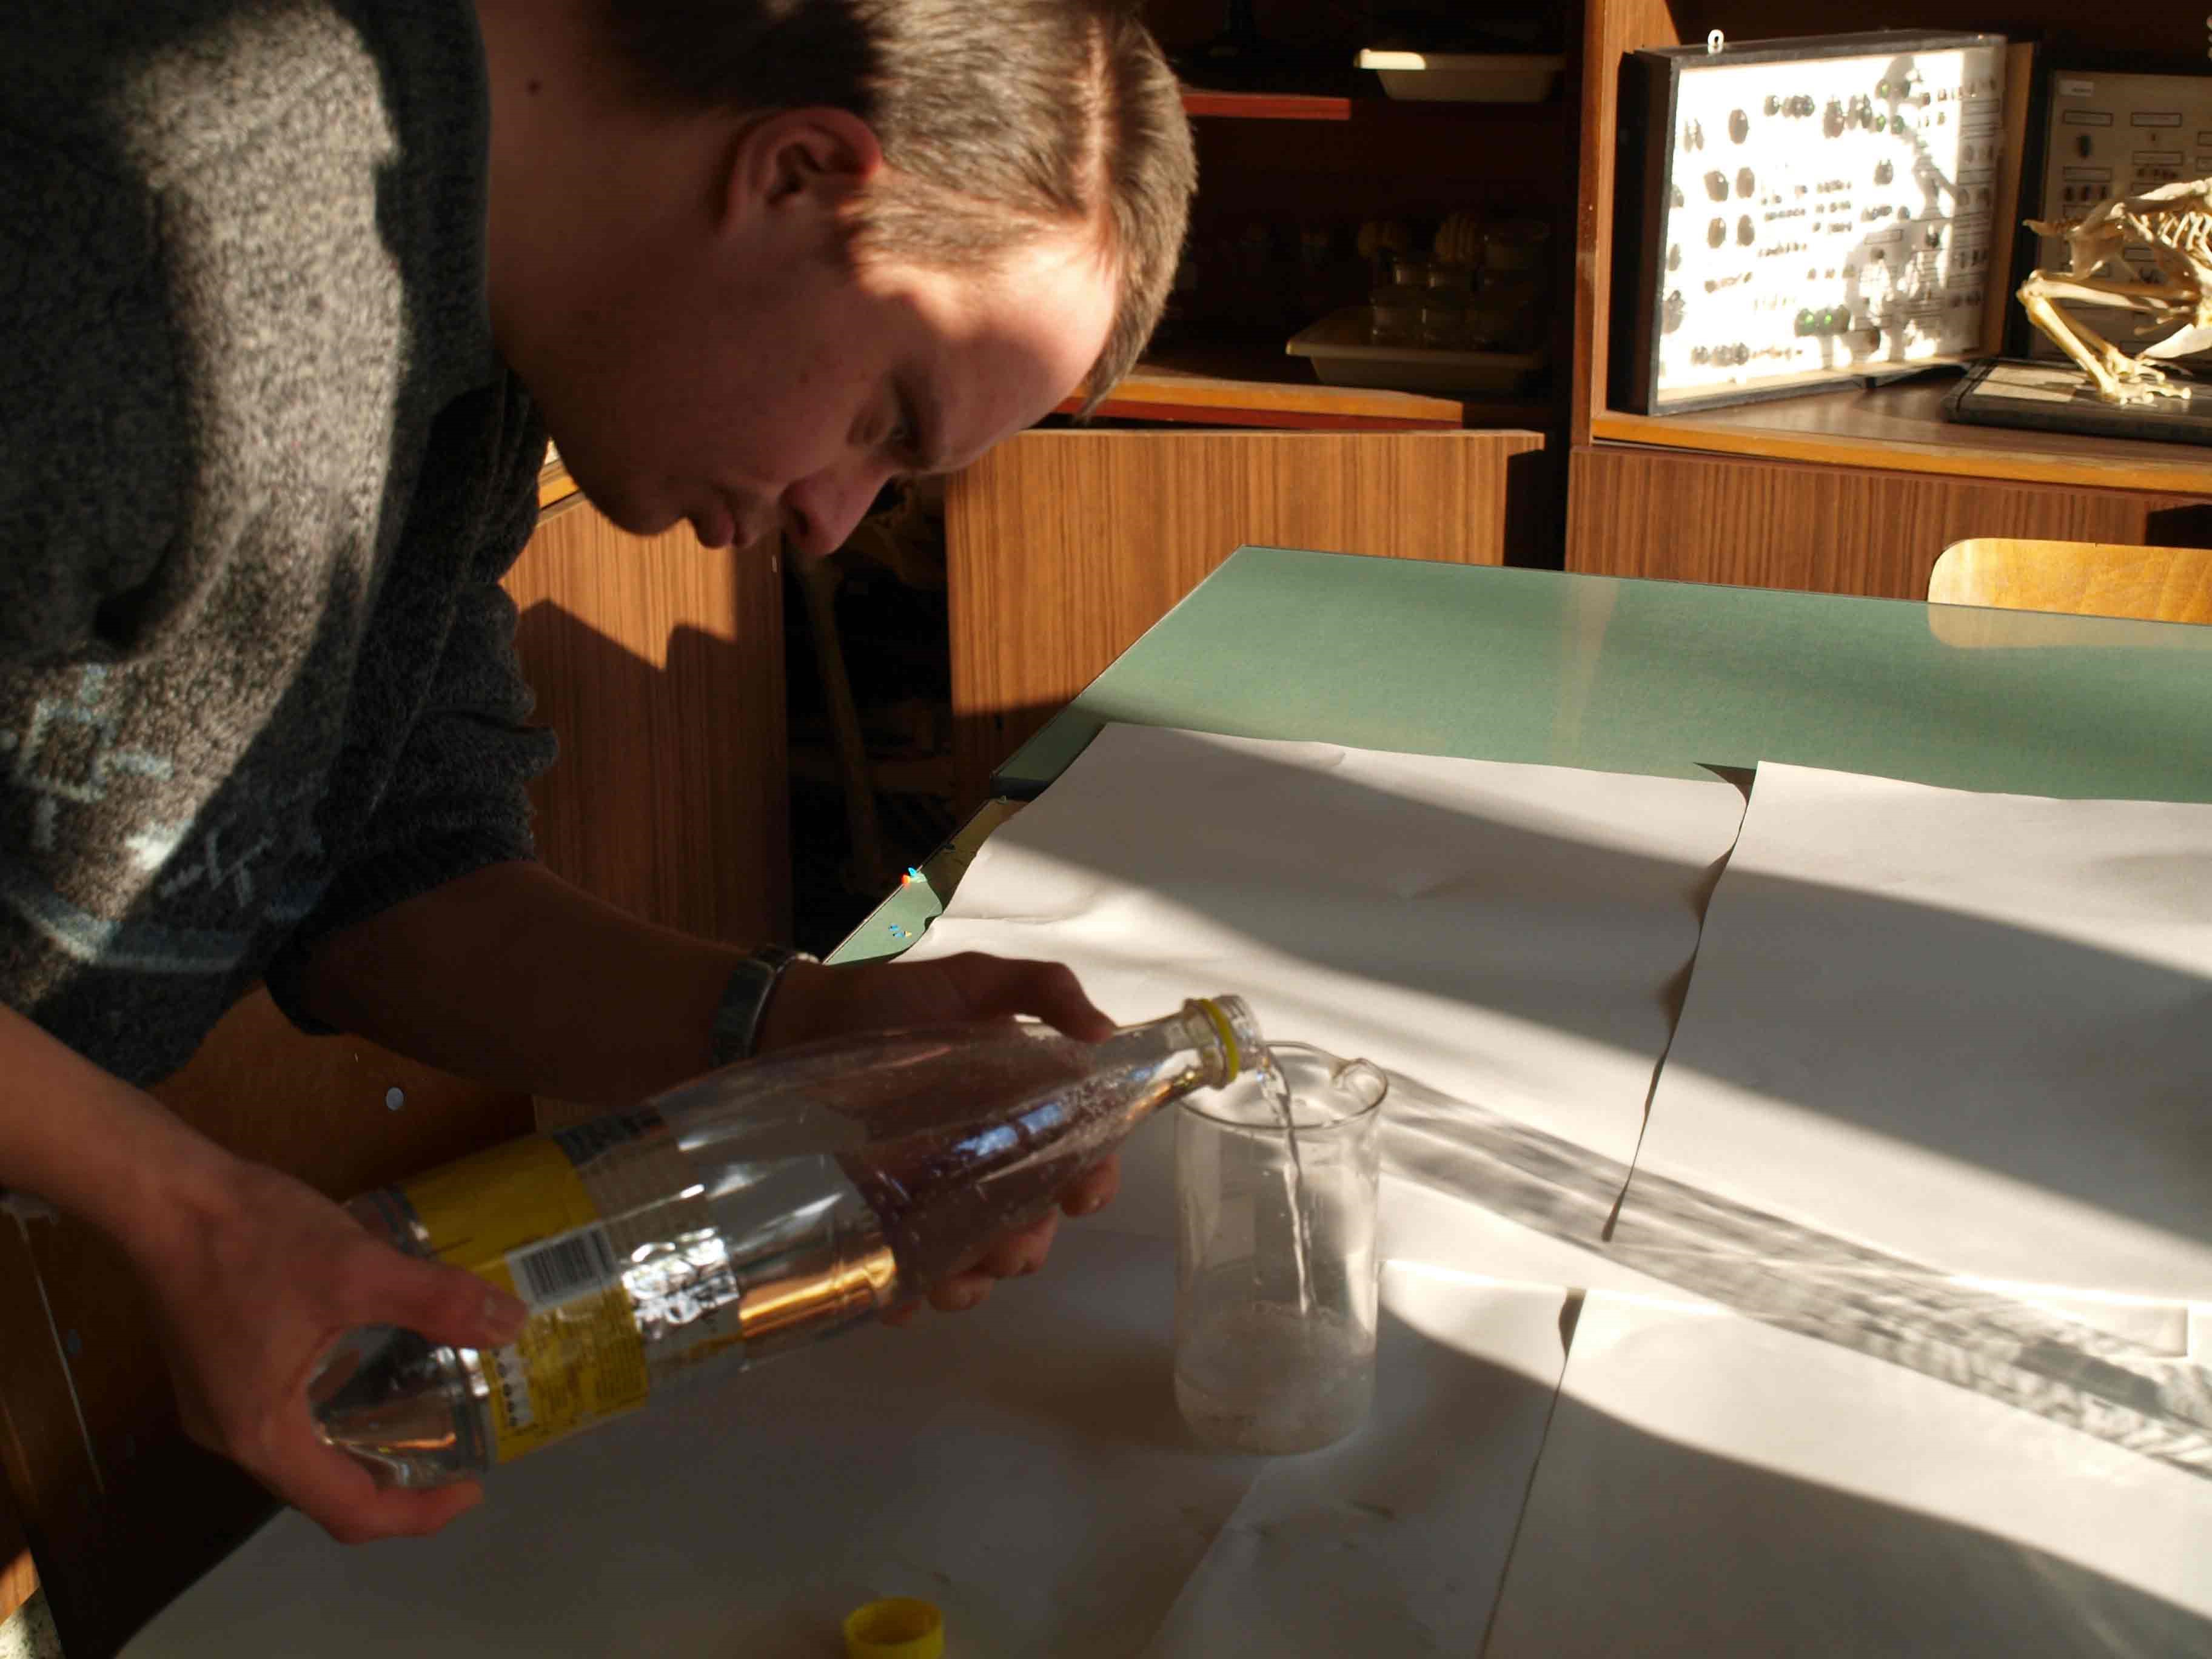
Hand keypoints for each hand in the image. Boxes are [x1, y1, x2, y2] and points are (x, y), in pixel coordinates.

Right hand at [127, 1145, 528, 1542]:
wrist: (165, 1193)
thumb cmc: (255, 1239)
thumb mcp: (360, 1268)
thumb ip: (437, 1301)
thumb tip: (512, 1325)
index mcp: (263, 1435)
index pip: (349, 1513)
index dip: (417, 1514)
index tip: (472, 1486)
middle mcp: (231, 1437)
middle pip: (323, 1492)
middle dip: (395, 1484)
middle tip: (456, 1453)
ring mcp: (215, 1404)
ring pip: (300, 1454)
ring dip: (361, 1447)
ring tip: (425, 1414)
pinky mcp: (213, 1369)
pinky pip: (282, 1415)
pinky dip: (331, 1411)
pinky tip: (370, 1364)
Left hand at [756, 951, 1120, 1317]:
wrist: (803, 1017)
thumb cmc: (896, 998)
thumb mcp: (976, 979)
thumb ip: (1044, 989)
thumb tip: (1105, 1032)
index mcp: (1025, 1112)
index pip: (1081, 1159)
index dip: (1092, 1183)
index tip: (1082, 1195)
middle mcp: (990, 1162)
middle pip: (1032, 1225)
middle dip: (1028, 1246)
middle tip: (1006, 1244)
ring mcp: (936, 1196)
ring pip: (975, 1260)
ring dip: (976, 1282)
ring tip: (954, 1280)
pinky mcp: (882, 1217)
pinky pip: (904, 1274)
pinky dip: (909, 1297)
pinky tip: (903, 1300)